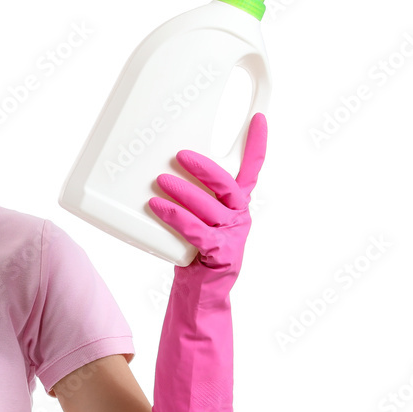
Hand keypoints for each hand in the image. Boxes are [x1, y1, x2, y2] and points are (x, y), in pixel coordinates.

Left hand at [147, 112, 266, 276]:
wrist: (200, 291)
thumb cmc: (193, 249)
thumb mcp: (195, 217)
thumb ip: (186, 195)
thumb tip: (153, 169)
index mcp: (237, 204)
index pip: (253, 169)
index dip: (258, 144)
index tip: (259, 119)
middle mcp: (239, 216)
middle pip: (228, 185)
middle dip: (204, 168)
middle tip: (180, 156)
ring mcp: (232, 236)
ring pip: (210, 208)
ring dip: (184, 192)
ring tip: (160, 181)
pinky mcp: (220, 254)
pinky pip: (197, 231)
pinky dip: (176, 217)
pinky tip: (158, 207)